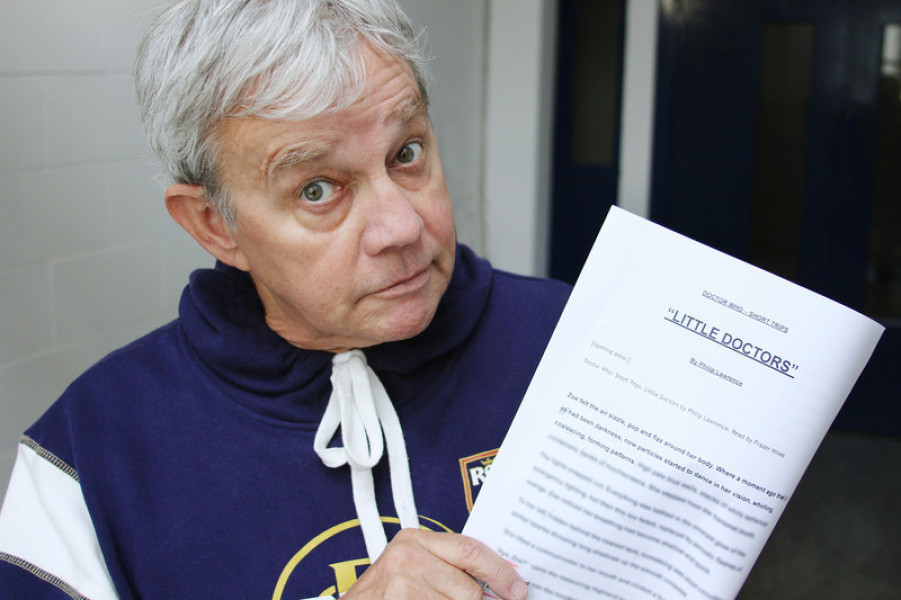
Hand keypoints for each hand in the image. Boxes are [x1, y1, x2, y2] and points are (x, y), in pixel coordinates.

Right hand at [342, 529, 527, 598]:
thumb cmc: (386, 595)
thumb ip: (452, 569)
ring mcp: (400, 584)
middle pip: (468, 590)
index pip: (470, 549)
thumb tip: (504, 583)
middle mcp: (406, 556)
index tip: (517, 590)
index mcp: (415, 540)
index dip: (500, 572)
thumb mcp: (415, 570)